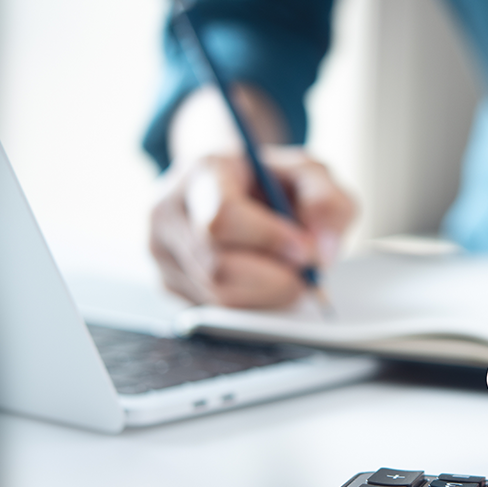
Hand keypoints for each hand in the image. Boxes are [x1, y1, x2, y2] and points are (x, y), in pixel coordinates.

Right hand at [149, 87, 354, 306]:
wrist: (228, 184)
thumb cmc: (266, 179)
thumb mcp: (307, 173)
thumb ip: (327, 202)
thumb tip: (323, 252)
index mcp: (200, 173)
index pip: (222, 217)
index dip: (269, 240)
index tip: (305, 250)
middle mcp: (168, 212)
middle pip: (217, 268)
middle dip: (274, 279)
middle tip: (305, 274)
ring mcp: (160, 252)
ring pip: (217, 297)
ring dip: (266, 296)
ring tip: (287, 275)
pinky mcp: (166, 284)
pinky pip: (212, 313)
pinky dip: (249, 306)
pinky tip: (262, 282)